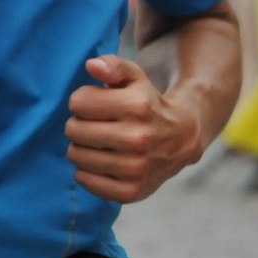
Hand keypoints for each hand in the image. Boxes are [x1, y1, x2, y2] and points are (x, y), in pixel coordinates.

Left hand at [65, 56, 204, 201]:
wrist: (183, 139)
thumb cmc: (149, 105)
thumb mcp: (136, 79)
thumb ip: (114, 66)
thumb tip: (92, 66)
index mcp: (139, 107)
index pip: (78, 102)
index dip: (85, 101)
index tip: (98, 105)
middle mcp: (139, 138)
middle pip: (74, 129)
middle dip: (81, 124)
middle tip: (98, 125)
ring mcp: (136, 167)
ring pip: (76, 155)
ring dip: (84, 147)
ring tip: (102, 143)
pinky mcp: (131, 191)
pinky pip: (84, 179)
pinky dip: (88, 171)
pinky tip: (104, 162)